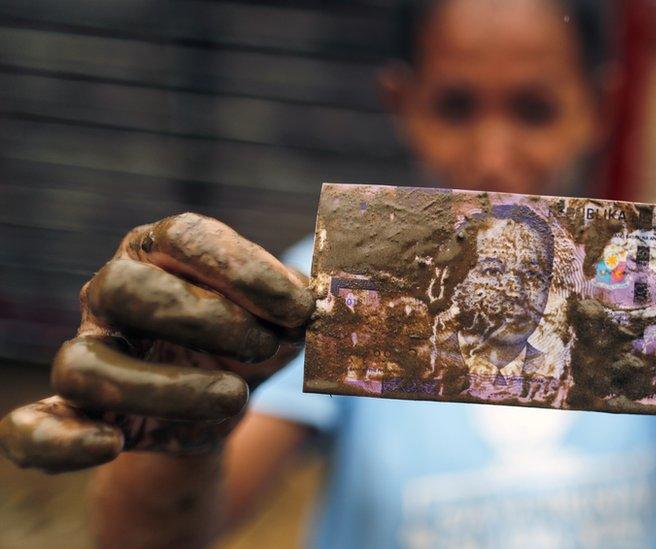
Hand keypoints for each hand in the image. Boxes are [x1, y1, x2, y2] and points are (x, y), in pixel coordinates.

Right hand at [0, 214, 312, 471]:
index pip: (187, 236)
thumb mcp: (286, 320)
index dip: (243, 267)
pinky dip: (59, 442)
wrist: (222, 399)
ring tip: (235, 395)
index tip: (300, 305)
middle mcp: (115, 292)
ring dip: (167, 385)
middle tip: (264, 344)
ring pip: (87, 363)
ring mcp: (91, 350)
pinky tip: (110, 445)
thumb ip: (307, 306)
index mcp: (166, 251)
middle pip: (125, 286)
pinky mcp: (77, 412)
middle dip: (203, 317)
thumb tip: (338, 302)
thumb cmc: (254, 340)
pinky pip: (34, 427)